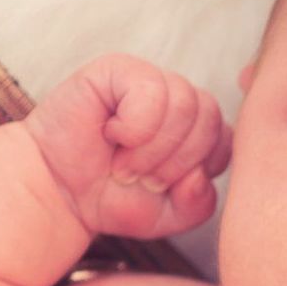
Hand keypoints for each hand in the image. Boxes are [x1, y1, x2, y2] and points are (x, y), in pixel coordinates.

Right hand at [22, 53, 232, 239]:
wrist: (59, 193)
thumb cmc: (111, 199)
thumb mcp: (168, 216)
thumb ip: (199, 205)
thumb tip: (199, 175)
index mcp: (196, 129)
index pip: (227, 139)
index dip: (200, 168)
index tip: (165, 187)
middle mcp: (177, 99)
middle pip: (210, 118)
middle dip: (175, 162)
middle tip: (137, 177)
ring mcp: (149, 80)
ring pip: (184, 103)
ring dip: (151, 148)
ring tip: (122, 163)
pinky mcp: (119, 69)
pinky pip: (151, 89)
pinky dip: (134, 125)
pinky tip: (111, 134)